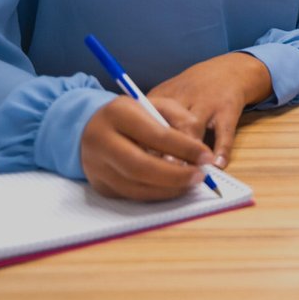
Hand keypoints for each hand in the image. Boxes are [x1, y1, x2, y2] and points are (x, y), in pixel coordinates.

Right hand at [80, 95, 213, 200]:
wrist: (90, 126)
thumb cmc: (133, 115)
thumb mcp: (157, 104)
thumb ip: (181, 120)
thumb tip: (197, 150)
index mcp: (118, 113)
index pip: (156, 135)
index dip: (185, 148)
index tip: (208, 157)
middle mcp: (102, 141)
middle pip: (141, 166)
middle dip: (176, 175)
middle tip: (200, 176)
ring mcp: (97, 166)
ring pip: (136, 186)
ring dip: (168, 189)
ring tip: (190, 182)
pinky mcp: (99, 184)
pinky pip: (131, 194)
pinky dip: (156, 194)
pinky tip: (173, 187)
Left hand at [147, 52, 272, 169]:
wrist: (227, 70)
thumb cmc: (190, 91)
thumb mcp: (167, 98)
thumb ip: (153, 123)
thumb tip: (141, 160)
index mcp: (161, 96)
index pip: (144, 121)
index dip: (141, 146)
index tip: (139, 167)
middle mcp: (182, 97)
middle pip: (167, 124)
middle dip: (164, 152)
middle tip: (162, 174)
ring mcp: (206, 102)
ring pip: (192, 127)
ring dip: (188, 153)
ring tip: (187, 174)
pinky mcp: (227, 108)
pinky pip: (224, 132)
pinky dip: (221, 150)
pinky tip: (218, 165)